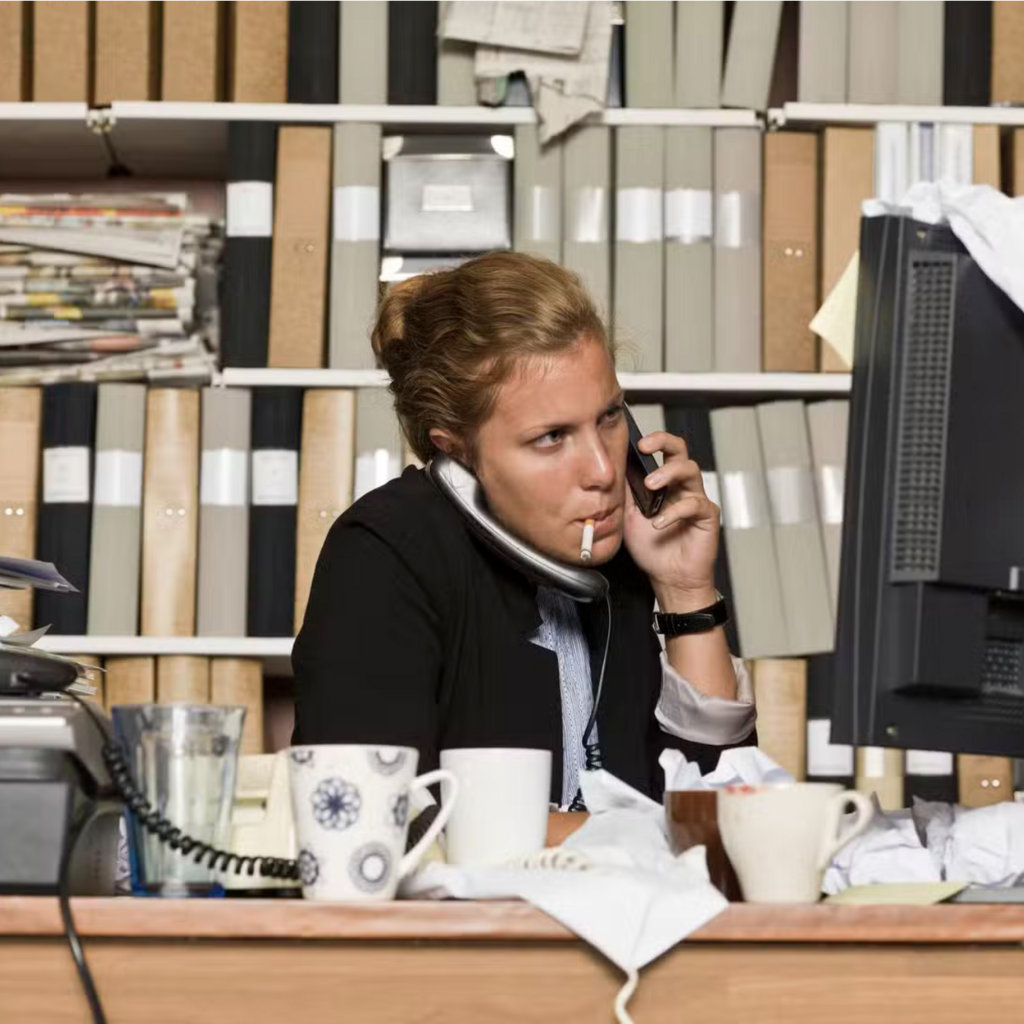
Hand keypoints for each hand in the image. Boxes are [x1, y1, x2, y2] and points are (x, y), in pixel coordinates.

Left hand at [622, 430, 719, 603]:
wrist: (667, 577)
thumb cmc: (652, 549)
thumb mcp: (628, 516)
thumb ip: (625, 493)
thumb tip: (612, 469)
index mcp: (664, 484)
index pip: (661, 452)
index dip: (651, 441)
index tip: (633, 442)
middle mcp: (681, 486)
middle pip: (680, 450)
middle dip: (664, 441)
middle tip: (646, 446)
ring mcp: (696, 498)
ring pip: (690, 470)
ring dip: (668, 473)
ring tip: (650, 485)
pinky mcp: (707, 515)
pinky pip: (695, 504)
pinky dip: (675, 512)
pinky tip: (659, 523)